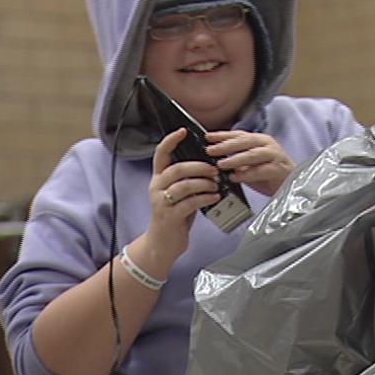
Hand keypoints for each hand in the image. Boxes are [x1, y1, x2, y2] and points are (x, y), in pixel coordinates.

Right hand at [146, 128, 219, 259]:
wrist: (163, 243)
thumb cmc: (176, 214)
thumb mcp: (180, 193)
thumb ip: (189, 179)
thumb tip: (212, 165)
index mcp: (159, 178)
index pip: (161, 154)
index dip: (171, 141)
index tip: (183, 130)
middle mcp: (157, 187)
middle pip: (177, 168)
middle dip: (199, 167)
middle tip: (215, 170)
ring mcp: (161, 202)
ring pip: (184, 185)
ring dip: (204, 183)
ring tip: (217, 185)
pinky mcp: (169, 216)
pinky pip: (189, 203)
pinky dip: (205, 198)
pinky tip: (215, 197)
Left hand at [205, 131, 294, 195]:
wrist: (291, 185)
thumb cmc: (269, 174)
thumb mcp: (249, 164)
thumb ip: (236, 158)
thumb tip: (215, 157)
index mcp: (259, 140)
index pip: (239, 134)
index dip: (223, 135)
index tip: (207, 137)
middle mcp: (268, 145)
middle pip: (245, 141)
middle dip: (226, 145)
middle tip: (211, 150)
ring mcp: (275, 156)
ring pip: (253, 154)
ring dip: (236, 159)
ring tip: (221, 164)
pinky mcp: (280, 169)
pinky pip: (261, 170)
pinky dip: (247, 174)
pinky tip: (236, 177)